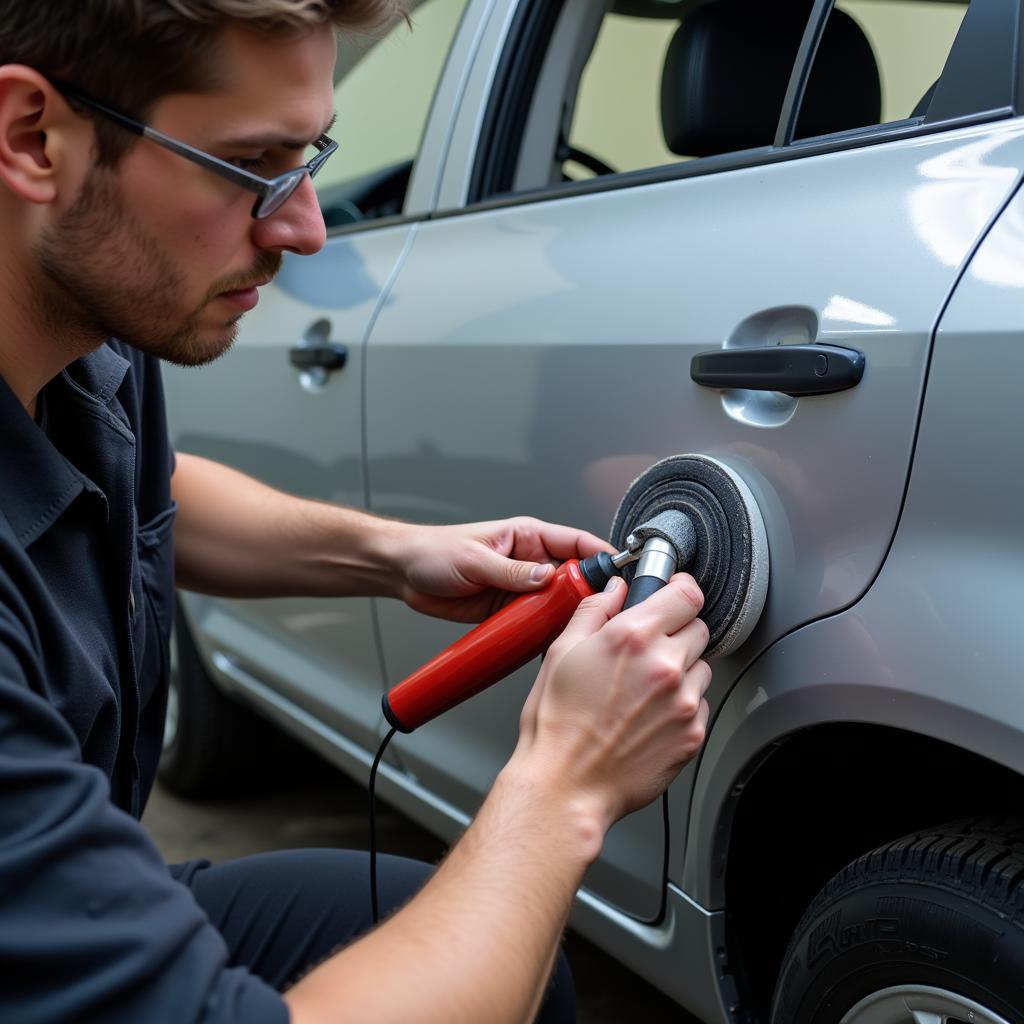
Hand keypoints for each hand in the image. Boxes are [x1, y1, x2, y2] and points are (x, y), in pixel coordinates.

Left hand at [396, 517, 612, 622]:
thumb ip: (513, 571)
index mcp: (527, 536)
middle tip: (594, 613)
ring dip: (563, 618)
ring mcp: (521, 588)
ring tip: (573, 632)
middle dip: (586, 595)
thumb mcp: (475, 559)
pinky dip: (543, 633)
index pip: (576, 541)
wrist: (403, 573)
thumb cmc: (434, 551)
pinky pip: (535, 623)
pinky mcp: (509, 611)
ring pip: (557, 604)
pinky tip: (548, 643)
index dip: (601, 555)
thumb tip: (547, 578)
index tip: (620, 572)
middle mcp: (530, 562)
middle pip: (573, 578)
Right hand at [514, 573, 710, 832]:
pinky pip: (700, 704)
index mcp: (632, 637)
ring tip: (644, 689)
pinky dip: (682, 705)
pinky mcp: (693, 733)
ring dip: (682, 670)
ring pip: (702, 667)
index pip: (687, 593)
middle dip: (676, 632)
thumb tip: (614, 589)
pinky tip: (649, 715)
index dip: (680, 589)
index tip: (673, 593)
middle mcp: (665, 665)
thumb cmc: (557, 724)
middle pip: (699, 628)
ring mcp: (684, 701)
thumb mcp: (561, 652)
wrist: (566, 784)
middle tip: (647, 649)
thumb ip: (594, 611)